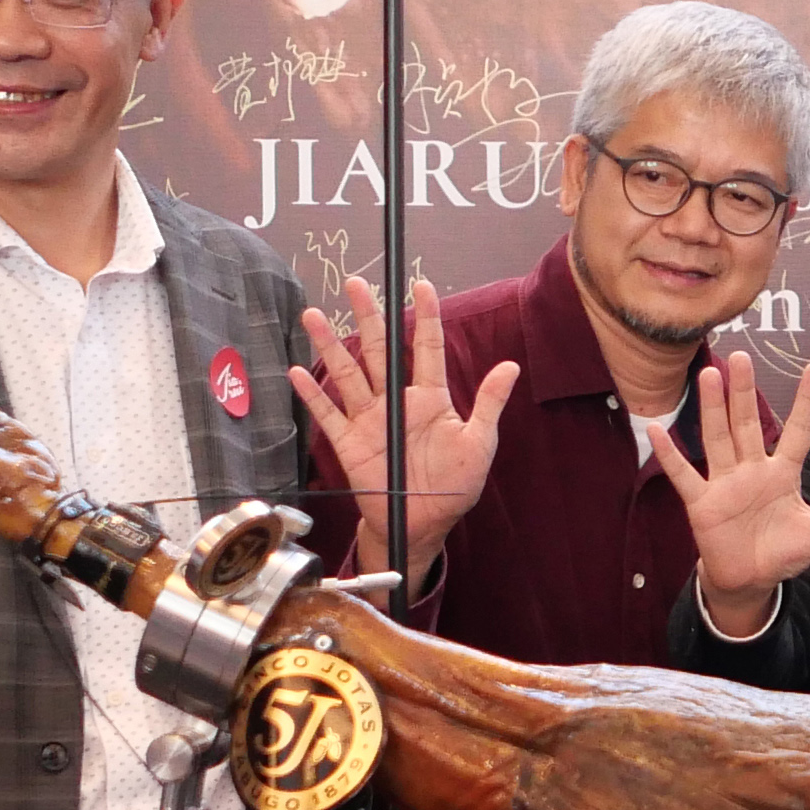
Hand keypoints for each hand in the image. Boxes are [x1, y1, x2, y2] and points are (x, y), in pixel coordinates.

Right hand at [290, 274, 518, 574]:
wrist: (424, 526)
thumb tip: (511, 366)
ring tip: (314, 315)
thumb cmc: (455, 485)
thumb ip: (488, 404)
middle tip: (356, 283)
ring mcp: (370, 420)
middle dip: (368, 317)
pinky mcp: (350, 443)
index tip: (422, 285)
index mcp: (431, 398)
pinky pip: (329, 414)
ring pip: (348, 374)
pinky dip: (313, 394)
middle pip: (379, 351)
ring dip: (331, 345)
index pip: (427, 347)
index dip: (426, 316)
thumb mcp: (479, 444)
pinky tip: (299, 371)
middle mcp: (396, 401)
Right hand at [657, 354, 809, 631]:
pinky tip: (657, 429)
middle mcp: (752, 470)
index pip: (797, 430)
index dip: (805, 401)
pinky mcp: (702, 503)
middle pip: (747, 423)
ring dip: (712, 408)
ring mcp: (724, 483)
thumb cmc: (783, 553)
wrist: (749, 581)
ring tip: (709, 374)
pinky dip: (671, 454)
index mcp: (783, 473)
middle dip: (744, 392)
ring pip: (718, 438)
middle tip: (742, 355)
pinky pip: (684, 474)